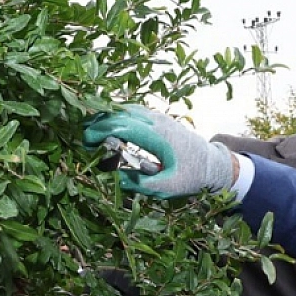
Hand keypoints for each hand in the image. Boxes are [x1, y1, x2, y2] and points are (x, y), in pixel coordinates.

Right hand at [83, 106, 236, 197]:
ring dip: (106, 117)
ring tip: (90, 132)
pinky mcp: (158, 118)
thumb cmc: (193, 176)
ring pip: (126, 108)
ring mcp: (158, 117)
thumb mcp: (169, 187)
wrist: (212, 163)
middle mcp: (157, 121)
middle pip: (121, 113)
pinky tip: (107, 127)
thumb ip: (144, 184)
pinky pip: (132, 111)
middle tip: (83, 139)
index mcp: (159, 136)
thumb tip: (118, 179)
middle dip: (98, 122)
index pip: (124, 126)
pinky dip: (116, 116)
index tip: (86, 142)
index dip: (101, 130)